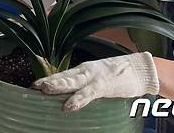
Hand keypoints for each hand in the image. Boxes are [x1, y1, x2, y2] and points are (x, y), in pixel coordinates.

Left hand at [32, 52, 158, 111]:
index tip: (35, 84)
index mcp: (83, 70)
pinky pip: (87, 93)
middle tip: (34, 86)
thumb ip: (85, 86)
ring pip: (72, 82)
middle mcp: (86, 71)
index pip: (63, 74)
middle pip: (64, 76)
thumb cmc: (118, 75)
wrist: (139, 69)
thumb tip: (71, 97)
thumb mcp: (98, 79)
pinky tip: (68, 105)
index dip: (49, 79)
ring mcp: (94, 77)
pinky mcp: (104, 85)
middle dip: (49, 81)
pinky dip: (77, 99)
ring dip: (58, 85)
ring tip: (45, 90)